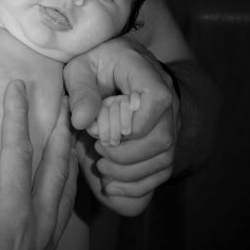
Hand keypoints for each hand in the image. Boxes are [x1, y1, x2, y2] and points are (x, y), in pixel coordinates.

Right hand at [0, 80, 77, 249]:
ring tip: (67, 133)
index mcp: (12, 213)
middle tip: (62, 100)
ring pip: (67, 186)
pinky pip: (66, 208)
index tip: (17, 87)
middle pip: (56, 164)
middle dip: (59, 128)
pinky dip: (67, 184)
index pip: (17, 153)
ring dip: (67, 156)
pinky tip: (62, 181)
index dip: (17, 116)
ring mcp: (49, 238)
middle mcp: (39, 220)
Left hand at [64, 37, 178, 213]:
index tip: (103, 133)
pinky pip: (162, 169)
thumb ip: (80, 90)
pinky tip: (113, 186)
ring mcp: (169, 120)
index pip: (157, 99)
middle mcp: (166, 97)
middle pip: (162, 138)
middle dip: (127, 156)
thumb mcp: (79, 68)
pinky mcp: (164, 138)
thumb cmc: (95, 63)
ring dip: (131, 173)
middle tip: (98, 153)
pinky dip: (138, 184)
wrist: (117, 63)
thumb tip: (82, 121)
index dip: (134, 124)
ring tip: (102, 169)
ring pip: (164, 158)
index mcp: (144, 72)